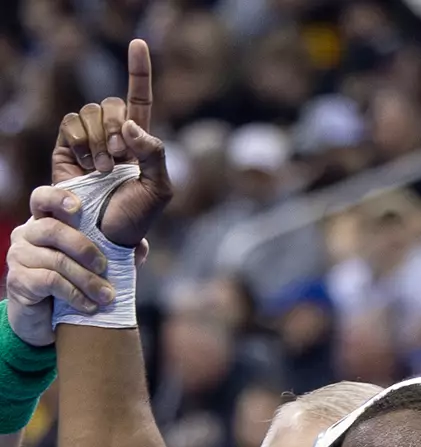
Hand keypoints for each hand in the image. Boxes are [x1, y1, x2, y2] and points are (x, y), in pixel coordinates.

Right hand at [7, 187, 115, 342]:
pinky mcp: (18, 280)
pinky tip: (89, 306)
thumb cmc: (74, 286)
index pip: (42, 199)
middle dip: (85, 248)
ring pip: (56, 260)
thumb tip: (140, 246)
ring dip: (87, 280)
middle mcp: (27, 234)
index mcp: (45, 223)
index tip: (78, 208)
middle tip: (104, 268)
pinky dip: (75, 294)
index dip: (58, 198)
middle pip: (53, 229)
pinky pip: (50, 281)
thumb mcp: (95, 267)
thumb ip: (115, 252)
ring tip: (106, 296)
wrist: (48, 323)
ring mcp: (19, 256)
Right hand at [51, 40, 173, 248]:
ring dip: (101, 140)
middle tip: (121, 160)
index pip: (140, 99)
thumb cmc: (137, 216)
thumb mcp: (160, 188)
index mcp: (140, 141)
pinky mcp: (66, 146)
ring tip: (105, 169)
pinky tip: (87, 166)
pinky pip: (71, 123)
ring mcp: (89, 139)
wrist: (104, 234)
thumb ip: (156, 153)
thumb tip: (132, 126)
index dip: (138, 71)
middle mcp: (114, 135)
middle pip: (114, 103)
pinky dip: (81, 142)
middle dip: (119, 130)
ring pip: (92, 112)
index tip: (138, 43)